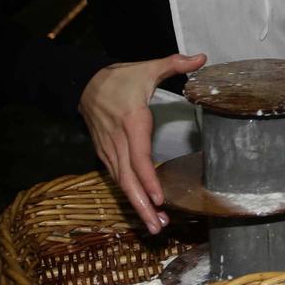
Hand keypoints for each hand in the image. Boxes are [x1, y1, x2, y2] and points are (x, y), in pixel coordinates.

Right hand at [78, 52, 206, 233]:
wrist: (83, 83)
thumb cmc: (120, 78)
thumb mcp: (147, 68)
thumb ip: (174, 63)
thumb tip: (202, 58)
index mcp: (131, 122)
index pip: (139, 157)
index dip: (148, 179)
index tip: (158, 198)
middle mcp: (118, 141)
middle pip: (129, 179)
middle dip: (143, 205)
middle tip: (158, 226)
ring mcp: (110, 150)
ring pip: (122, 183)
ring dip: (137, 206)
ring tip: (155, 226)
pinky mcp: (106, 154)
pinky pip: (118, 179)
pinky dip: (130, 195)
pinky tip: (144, 209)